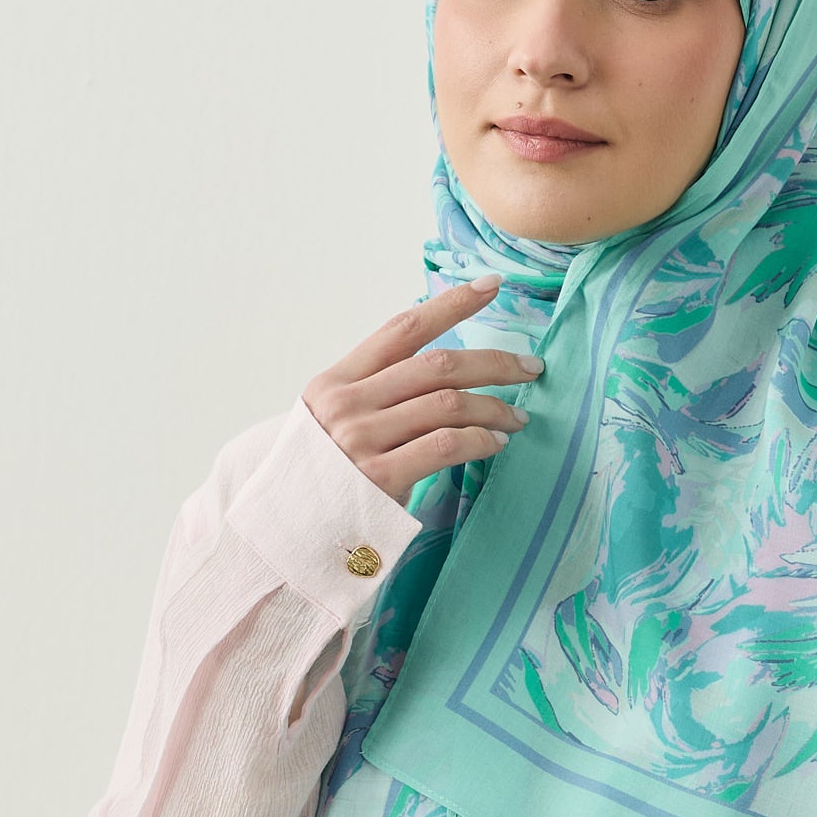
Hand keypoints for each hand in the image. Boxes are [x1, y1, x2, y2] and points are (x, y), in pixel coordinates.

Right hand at [302, 275, 542, 506]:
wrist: (285, 530)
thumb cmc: (322, 476)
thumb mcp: (333, 421)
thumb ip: (376, 394)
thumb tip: (441, 371)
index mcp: (338, 381)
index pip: (403, 329)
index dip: (451, 304)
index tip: (491, 285)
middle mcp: (348, 403)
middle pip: (436, 365)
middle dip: (493, 361)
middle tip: (531, 366)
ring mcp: (361, 439)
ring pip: (447, 404)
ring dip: (493, 407)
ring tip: (518, 417)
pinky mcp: (378, 476)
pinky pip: (444, 445)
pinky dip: (479, 440)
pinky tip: (496, 443)